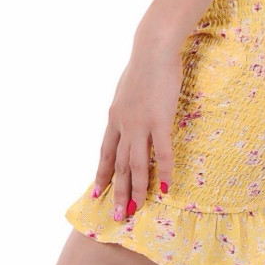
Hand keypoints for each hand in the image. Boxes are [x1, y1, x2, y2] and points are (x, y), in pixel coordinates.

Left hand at [92, 33, 182, 220]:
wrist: (153, 50)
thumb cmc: (144, 65)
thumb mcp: (126, 89)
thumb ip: (126, 106)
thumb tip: (127, 114)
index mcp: (114, 117)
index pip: (106, 152)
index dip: (102, 174)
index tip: (98, 193)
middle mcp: (123, 124)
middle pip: (120, 164)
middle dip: (118, 191)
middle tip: (118, 215)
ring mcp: (141, 124)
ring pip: (137, 164)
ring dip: (137, 189)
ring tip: (136, 209)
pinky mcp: (160, 120)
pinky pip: (162, 152)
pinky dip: (163, 172)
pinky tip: (166, 187)